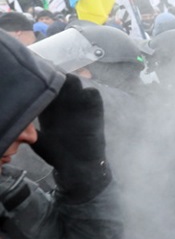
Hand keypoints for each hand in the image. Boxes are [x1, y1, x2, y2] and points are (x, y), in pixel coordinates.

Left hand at [31, 74, 109, 203]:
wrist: (80, 165)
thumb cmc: (58, 155)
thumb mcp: (39, 141)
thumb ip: (30, 130)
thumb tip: (16, 122)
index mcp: (49, 107)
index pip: (44, 85)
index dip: (40, 78)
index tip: (33, 73)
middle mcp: (64, 103)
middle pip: (60, 78)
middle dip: (54, 74)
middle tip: (48, 73)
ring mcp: (80, 105)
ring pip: (77, 81)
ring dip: (71, 79)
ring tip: (64, 82)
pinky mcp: (94, 110)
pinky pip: (92, 93)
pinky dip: (87, 91)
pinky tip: (78, 94)